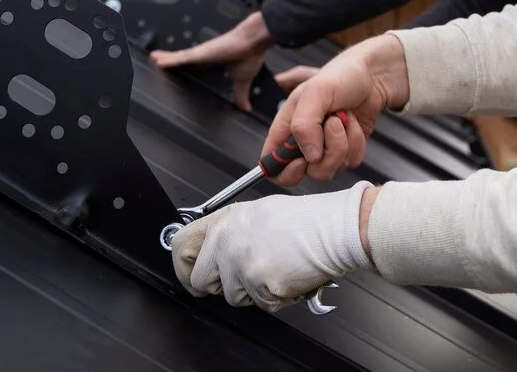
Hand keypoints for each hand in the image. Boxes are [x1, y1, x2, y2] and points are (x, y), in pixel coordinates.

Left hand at [150, 11, 273, 111]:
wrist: (254, 41)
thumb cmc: (250, 54)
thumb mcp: (242, 80)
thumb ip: (240, 94)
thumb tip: (245, 108)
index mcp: (213, 62)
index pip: (195, 68)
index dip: (186, 70)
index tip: (178, 75)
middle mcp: (204, 57)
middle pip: (183, 61)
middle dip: (172, 63)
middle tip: (158, 65)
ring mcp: (200, 54)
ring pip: (178, 58)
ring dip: (166, 59)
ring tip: (153, 59)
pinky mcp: (199, 53)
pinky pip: (180, 57)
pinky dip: (169, 60)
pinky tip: (157, 60)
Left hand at [171, 183, 374, 310]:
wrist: (334, 229)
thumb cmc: (306, 220)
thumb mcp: (259, 213)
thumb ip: (232, 231)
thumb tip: (214, 251)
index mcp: (226, 221)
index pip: (181, 246)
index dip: (183, 265)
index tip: (191, 274)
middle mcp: (228, 241)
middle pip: (201, 280)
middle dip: (221, 285)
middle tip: (245, 277)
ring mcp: (241, 265)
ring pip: (233, 296)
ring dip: (253, 291)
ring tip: (276, 267)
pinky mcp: (259, 286)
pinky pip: (260, 304)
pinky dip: (276, 297)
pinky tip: (287, 275)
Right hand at [264, 34, 409, 185]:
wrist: (372, 77)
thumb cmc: (340, 77)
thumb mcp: (316, 92)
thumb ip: (304, 124)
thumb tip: (309, 156)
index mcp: (286, 127)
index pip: (271, 164)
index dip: (284, 170)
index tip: (302, 160)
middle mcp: (303, 141)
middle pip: (305, 172)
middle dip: (325, 152)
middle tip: (332, 124)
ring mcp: (324, 148)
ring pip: (329, 169)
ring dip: (343, 143)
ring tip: (343, 118)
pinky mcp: (344, 151)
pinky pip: (349, 163)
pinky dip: (356, 143)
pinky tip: (354, 124)